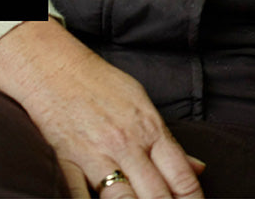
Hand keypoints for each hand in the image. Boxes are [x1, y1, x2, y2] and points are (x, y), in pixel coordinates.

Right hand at [0, 20, 204, 198]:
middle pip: (157, 195)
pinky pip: (81, 198)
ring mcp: (96, 156)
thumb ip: (169, 142)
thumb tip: (198, 168)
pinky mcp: (67, 165)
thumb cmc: (101, 85)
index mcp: (149, 128)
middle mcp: (126, 145)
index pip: (180, 175)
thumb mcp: (142, 104)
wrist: (56, 69)